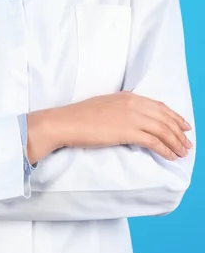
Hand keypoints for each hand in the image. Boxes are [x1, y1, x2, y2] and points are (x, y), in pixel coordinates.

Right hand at [27, 91, 192, 163]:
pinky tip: (170, 156)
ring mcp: (132, 118)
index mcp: (127, 96)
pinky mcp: (128, 132)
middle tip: (187, 143)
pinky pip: (155, 142)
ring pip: (163, 130)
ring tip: (182, 152)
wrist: (65, 122)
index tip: (183, 125)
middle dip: (179, 132)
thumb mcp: (102, 105)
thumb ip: (118, 109)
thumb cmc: (77, 117)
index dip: (174, 116)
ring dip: (176, 143)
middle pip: (165, 118)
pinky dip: (166, 149)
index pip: (159, 106)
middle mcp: (134, 104)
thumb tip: (127, 119)